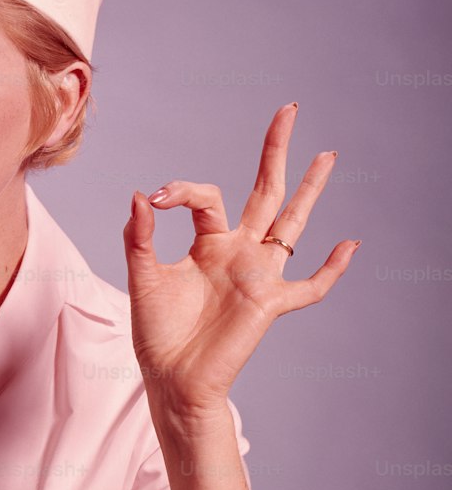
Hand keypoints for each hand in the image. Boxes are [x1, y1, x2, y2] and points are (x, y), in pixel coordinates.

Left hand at [122, 104, 359, 423]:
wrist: (172, 379)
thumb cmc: (157, 332)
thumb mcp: (142, 277)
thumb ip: (140, 237)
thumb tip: (141, 195)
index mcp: (207, 242)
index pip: (205, 197)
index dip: (182, 190)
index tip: (156, 199)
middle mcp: (237, 251)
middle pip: (264, 191)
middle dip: (276, 151)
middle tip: (289, 110)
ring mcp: (258, 275)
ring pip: (292, 223)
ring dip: (311, 190)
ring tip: (328, 156)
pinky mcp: (270, 303)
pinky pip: (310, 287)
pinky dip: (331, 269)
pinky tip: (350, 246)